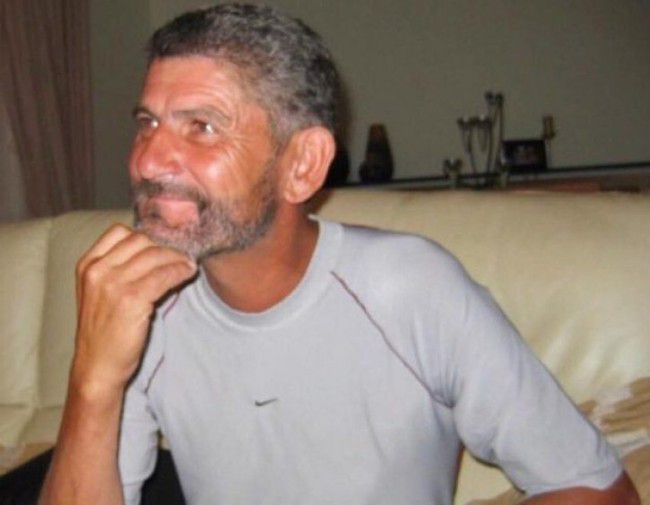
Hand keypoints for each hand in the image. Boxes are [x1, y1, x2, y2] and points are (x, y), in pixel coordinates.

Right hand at [72, 224, 196, 391]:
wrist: (97, 366)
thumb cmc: (104, 331)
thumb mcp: (101, 293)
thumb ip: (119, 269)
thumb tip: (158, 250)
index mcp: (87, 265)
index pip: (119, 231)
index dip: (146, 234)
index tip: (163, 243)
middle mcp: (97, 270)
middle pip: (140, 240)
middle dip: (165, 245)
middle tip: (182, 254)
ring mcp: (112, 284)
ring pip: (155, 255)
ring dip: (178, 257)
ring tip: (189, 264)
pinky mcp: (131, 299)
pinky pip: (164, 275)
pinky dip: (180, 271)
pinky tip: (188, 274)